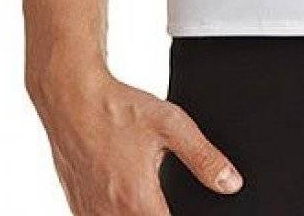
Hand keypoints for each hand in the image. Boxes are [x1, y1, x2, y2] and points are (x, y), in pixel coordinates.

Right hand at [30, 66, 241, 213]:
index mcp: (137, 200)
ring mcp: (88, 211)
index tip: (185, 208)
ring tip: (146, 194)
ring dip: (135, 213)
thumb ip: (203, 158)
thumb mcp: (171, 126)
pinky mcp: (76, 204)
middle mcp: (109, 213)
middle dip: (159, 214)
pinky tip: (125, 195)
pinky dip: (114, 212)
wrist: (72, 98)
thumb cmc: (118, 109)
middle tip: (164, 199)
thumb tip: (231, 183)